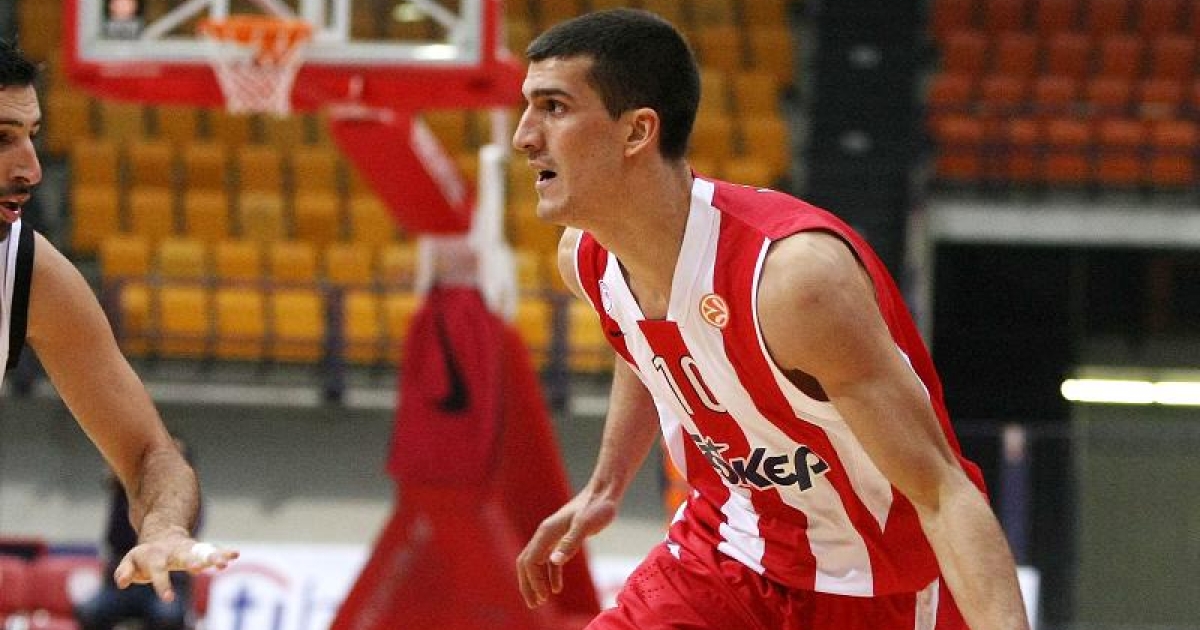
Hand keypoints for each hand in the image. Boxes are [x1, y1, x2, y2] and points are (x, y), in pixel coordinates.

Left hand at [114, 528, 238, 600]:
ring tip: (225, 563)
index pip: (158, 570)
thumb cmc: (146, 555)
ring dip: (214, 557)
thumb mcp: (131, 561)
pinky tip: (235, 554)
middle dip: (193, 561)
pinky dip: (224, 552)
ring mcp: (190, 549)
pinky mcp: (202, 550)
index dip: (162, 583)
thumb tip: (122, 582)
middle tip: (200, 568)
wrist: (164, 534)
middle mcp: (175, 551)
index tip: (168, 598)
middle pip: (185, 556)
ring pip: (203, 551)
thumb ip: (125, 571)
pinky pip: (214, 550)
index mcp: (156, 555)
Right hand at [516, 490, 616, 607]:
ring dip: (536, 582)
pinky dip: (549, 575)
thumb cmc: (598, 507)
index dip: (533, 581)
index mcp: (547, 532)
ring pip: (535, 562)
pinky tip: (557, 588)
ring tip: (541, 602)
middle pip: (526, 563)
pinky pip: (549, 560)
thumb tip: (553, 561)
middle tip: (534, 605)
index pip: (530, 561)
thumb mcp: (586, 525)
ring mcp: (552, 536)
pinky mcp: (562, 538)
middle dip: (528, 585)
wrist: (605, 492)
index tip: (544, 598)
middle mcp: (545, 534)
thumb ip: (570, 542)